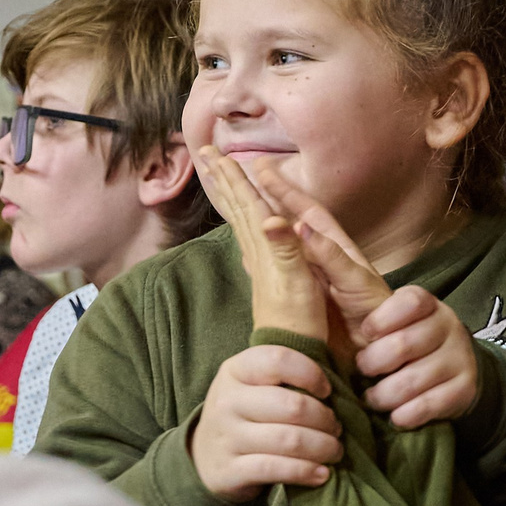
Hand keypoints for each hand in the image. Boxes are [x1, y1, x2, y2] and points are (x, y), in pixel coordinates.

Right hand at [189, 344, 341, 500]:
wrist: (204, 457)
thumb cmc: (244, 415)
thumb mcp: (251, 386)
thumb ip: (283, 378)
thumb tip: (338, 388)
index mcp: (234, 370)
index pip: (278, 360)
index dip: (310, 373)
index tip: (326, 391)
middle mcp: (226, 401)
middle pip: (291, 405)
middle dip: (325, 419)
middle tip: (336, 428)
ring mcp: (226, 437)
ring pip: (288, 440)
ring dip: (322, 447)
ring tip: (334, 451)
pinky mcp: (229, 471)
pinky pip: (276, 469)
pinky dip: (306, 472)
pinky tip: (322, 474)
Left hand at [192, 144, 332, 350]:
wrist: (290, 352)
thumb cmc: (300, 320)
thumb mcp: (300, 282)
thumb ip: (288, 249)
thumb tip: (273, 219)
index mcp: (267, 246)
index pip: (247, 204)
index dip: (233, 178)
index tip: (215, 153)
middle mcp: (259, 251)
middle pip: (237, 207)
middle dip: (223, 179)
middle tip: (205, 154)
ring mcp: (260, 264)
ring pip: (240, 220)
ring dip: (228, 195)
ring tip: (217, 176)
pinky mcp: (266, 275)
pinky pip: (248, 237)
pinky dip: (242, 220)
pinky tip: (241, 220)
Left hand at [247, 162, 478, 426]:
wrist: (438, 375)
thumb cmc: (382, 333)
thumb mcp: (356, 298)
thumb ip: (331, 263)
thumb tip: (290, 225)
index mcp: (419, 300)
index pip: (406, 302)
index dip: (380, 323)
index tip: (367, 332)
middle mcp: (446, 323)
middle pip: (401, 348)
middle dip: (372, 365)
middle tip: (364, 368)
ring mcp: (458, 357)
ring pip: (410, 383)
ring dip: (383, 395)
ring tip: (375, 394)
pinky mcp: (464, 390)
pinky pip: (426, 409)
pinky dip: (403, 415)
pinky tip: (396, 413)